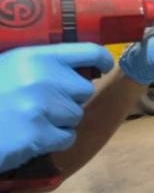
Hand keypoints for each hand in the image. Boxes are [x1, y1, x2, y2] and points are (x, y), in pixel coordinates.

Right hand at [0, 44, 113, 172]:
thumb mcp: (11, 66)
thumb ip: (44, 64)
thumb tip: (85, 68)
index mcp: (35, 57)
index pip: (88, 51)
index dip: (102, 60)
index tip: (104, 67)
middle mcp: (41, 78)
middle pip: (84, 90)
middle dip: (69, 99)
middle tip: (42, 104)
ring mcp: (40, 107)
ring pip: (76, 115)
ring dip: (59, 121)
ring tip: (31, 120)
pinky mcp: (38, 134)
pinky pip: (67, 137)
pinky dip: (54, 141)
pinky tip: (31, 136)